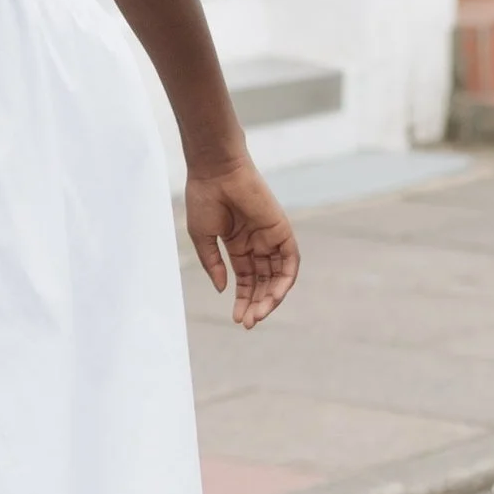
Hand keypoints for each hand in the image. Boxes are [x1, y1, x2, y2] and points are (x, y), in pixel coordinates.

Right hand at [187, 153, 299, 328]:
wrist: (215, 171)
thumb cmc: (204, 198)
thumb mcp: (203, 238)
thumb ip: (214, 265)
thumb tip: (224, 289)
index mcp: (238, 245)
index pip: (245, 280)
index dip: (242, 300)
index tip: (237, 320)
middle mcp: (257, 243)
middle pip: (262, 282)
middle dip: (256, 304)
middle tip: (248, 322)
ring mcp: (270, 237)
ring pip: (277, 276)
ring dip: (271, 297)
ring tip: (259, 314)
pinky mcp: (282, 230)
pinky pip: (290, 261)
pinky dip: (285, 280)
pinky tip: (273, 296)